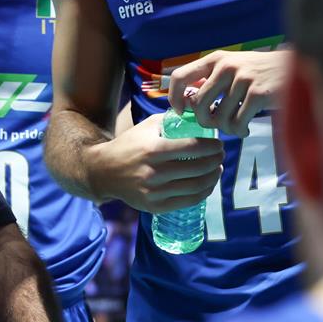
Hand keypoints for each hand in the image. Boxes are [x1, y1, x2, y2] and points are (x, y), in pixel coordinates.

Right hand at [91, 113, 223, 213]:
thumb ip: (170, 120)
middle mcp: (153, 172)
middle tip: (220, 156)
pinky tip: (207, 185)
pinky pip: (188, 201)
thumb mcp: (145, 126)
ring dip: (213, 177)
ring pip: (196, 187)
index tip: (218, 144)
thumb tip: (197, 114)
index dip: (212, 147)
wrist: (102, 171)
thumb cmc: (128, 145)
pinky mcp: (154, 206)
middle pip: (198, 168)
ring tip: (216, 169)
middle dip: (216, 161)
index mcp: (153, 149)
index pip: (193, 148)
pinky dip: (203, 193)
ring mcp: (154, 192)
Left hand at [167, 50, 288, 136]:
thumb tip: (187, 100)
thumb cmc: (261, 72)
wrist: (298, 67)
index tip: (180, 111)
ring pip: (218, 116)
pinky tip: (245, 130)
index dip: (174, 97)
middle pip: (198, 103)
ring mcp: (243, 79)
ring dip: (225, 128)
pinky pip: (237, 122)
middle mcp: (226, 67)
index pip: (180, 76)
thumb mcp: (234, 66)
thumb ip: (212, 78)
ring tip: (235, 127)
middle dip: (204, 120)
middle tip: (216, 125)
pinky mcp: (258, 93)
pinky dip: (239, 131)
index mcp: (216, 59)